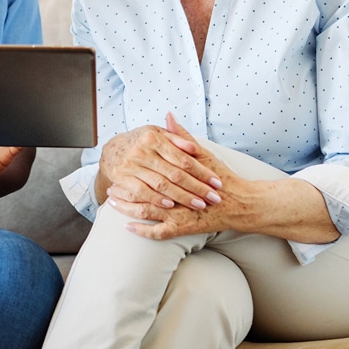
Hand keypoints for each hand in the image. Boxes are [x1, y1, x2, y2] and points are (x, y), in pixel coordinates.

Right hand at [99, 113, 222, 211]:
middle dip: (197, 188)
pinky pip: (143, 193)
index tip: (216, 182)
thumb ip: (177, 139)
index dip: (202, 171)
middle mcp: (142, 151)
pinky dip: (157, 200)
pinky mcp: (122, 179)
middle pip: (175, 174)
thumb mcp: (158, 134)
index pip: (184, 158)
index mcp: (153, 138)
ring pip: (162, 185)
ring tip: (198, 204)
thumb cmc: (141, 142)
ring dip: (182, 197)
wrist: (112, 150)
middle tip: (214, 198)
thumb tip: (194, 147)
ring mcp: (131, 166)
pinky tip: (171, 205)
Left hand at [110, 121, 339, 243]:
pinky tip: (128, 227)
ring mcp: (180, 212)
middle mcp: (178, 193)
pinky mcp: (184, 228)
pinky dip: (142, 230)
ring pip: (147, 211)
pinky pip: (158, 232)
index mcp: (180, 174)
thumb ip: (182, 137)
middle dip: (124, 191)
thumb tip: (169, 116)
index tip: (116, 169)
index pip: (149, 171)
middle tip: (109, 189)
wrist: (240, 203)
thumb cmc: (221, 178)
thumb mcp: (202, 154)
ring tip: (113, 205)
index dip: (131, 171)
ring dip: (128, 208)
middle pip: (143, 191)